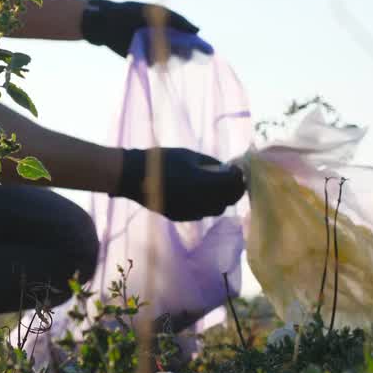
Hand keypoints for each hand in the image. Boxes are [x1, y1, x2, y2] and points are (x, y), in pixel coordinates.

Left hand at [80, 0, 206, 57]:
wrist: (105, 22)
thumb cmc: (131, 12)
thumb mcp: (156, 12)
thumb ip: (177, 20)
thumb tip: (197, 30)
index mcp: (170, 28)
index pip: (190, 39)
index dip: (199, 45)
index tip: (208, 52)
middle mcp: (165, 41)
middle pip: (183, 52)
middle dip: (185, 53)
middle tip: (183, 51)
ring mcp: (155, 51)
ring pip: (171, 60)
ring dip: (171, 57)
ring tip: (163, 48)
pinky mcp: (144, 60)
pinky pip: (157, 65)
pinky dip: (158, 62)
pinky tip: (153, 55)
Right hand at [114, 148, 245, 221]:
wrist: (133, 176)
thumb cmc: (161, 160)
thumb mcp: (188, 155)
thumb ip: (211, 164)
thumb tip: (228, 169)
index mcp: (202, 183)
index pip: (233, 184)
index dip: (239, 176)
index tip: (237, 169)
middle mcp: (199, 202)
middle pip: (229, 201)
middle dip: (234, 189)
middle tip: (232, 178)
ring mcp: (190, 212)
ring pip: (217, 210)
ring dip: (222, 199)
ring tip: (217, 186)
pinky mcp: (181, 217)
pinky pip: (202, 213)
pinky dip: (207, 204)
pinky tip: (200, 193)